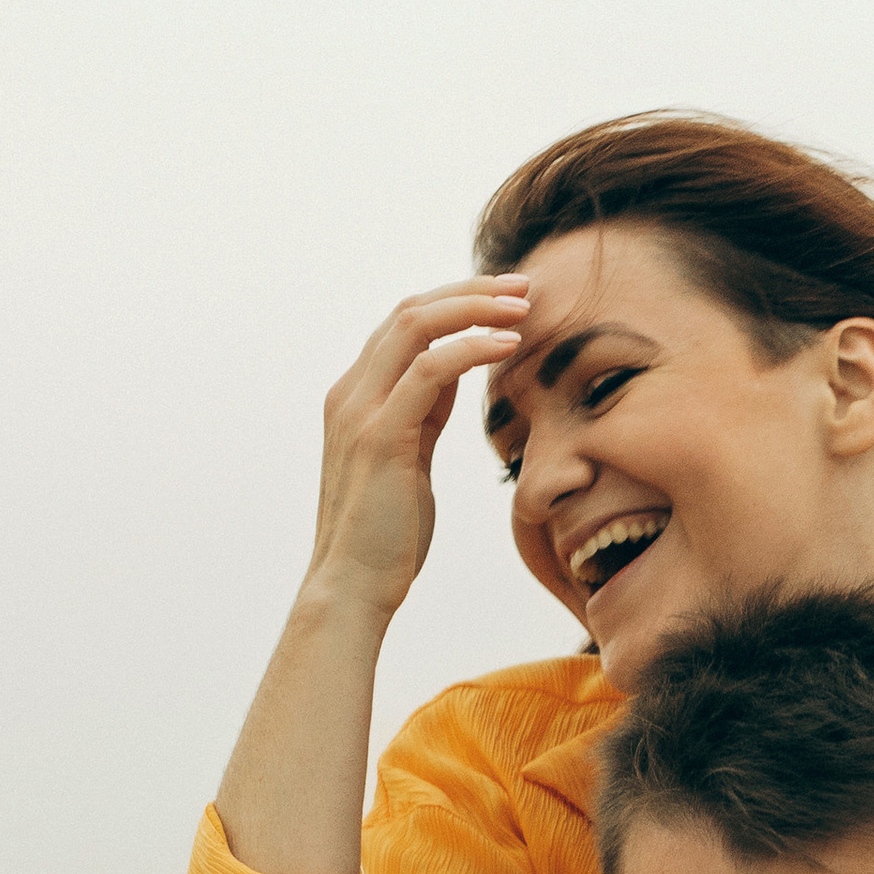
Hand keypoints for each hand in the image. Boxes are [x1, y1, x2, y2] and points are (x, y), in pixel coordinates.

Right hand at [306, 278, 532, 618]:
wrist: (353, 588)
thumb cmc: (387, 534)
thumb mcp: (408, 458)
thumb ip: (422, 412)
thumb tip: (453, 374)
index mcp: (355, 396)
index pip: (404, 323)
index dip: (456, 302)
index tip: (506, 299)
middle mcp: (350, 393)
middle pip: (409, 310)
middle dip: (470, 291)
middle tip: (523, 286)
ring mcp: (360, 412)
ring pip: (415, 326)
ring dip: (474, 308)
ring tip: (523, 307)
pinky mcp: (381, 437)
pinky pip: (428, 370)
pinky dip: (471, 348)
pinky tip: (508, 345)